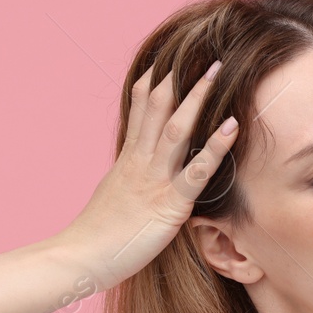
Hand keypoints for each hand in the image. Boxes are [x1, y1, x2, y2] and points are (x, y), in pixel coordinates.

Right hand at [56, 60, 239, 291]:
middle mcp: (140, 162)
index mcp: (128, 160)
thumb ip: (128, 180)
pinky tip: (232, 126)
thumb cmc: (95, 237)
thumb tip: (134, 174)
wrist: (79, 258)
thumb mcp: (113, 197)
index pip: (140, 109)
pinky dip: (216, 146)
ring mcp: (154, 180)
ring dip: (198, 99)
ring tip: (218, 71)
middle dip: (180, 79)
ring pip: (177, 129)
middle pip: (159, 109)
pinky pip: (197, 171)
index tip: (167, 60)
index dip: (154, 83)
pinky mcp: (169, 203)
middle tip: (203, 55)